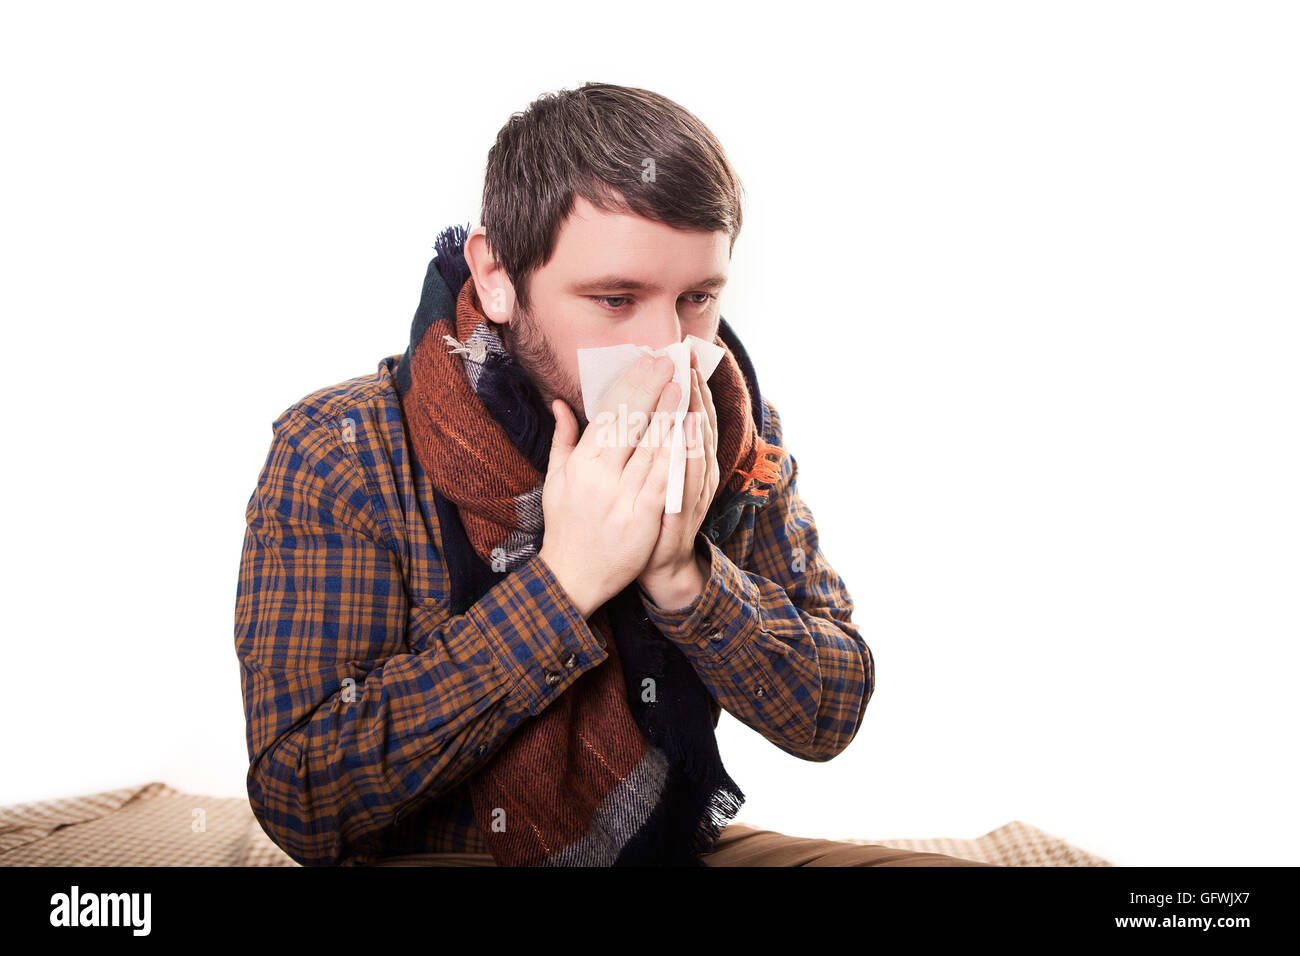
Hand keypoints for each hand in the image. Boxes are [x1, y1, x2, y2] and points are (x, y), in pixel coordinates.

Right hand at [538, 353, 680, 617]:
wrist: (574, 575)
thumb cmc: (567, 525)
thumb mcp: (556, 480)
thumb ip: (562, 440)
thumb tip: (560, 403)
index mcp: (579, 464)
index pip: (607, 415)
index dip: (630, 386)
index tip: (646, 363)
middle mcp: (598, 477)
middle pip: (629, 424)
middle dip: (651, 390)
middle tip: (669, 362)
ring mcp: (620, 497)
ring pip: (649, 447)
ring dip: (668, 414)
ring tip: (683, 385)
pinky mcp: (641, 517)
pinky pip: (662, 479)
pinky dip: (675, 453)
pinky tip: (687, 431)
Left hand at [637, 348, 719, 608]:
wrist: (658, 563)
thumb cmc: (645, 511)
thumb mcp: (639, 470)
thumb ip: (634, 436)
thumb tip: (619, 399)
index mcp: (683, 455)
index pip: (686, 412)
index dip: (685, 384)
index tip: (679, 354)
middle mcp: (696, 469)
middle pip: (699, 423)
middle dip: (693, 391)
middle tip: (688, 360)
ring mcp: (694, 491)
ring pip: (698, 449)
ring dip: (696, 418)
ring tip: (691, 389)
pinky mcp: (685, 512)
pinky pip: (689, 481)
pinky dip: (689, 458)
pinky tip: (687, 437)